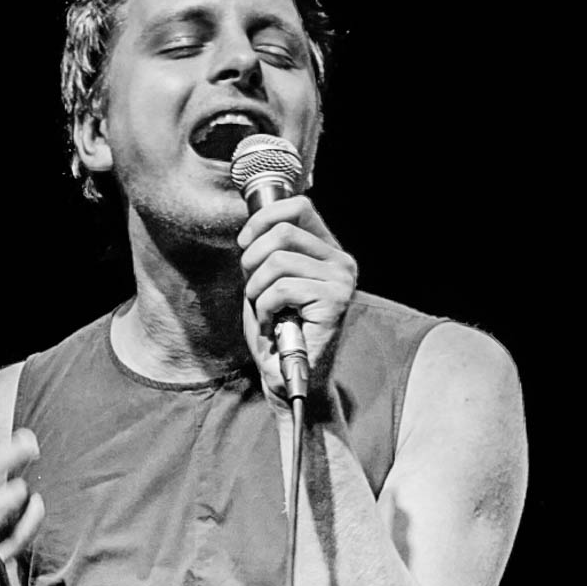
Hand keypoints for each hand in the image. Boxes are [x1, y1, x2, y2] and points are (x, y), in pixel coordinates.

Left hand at [238, 193, 357, 401]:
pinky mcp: (334, 301)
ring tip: (266, 311)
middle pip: (283, 231)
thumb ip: (268, 252)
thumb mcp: (267, 282)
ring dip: (257, 289)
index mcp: (329, 252)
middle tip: (253, 289)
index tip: (245, 242)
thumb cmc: (278, 332)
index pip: (299, 207)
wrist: (289, 378)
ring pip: (277, 261)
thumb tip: (252, 227)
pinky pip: (281, 288)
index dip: (263, 219)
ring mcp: (341, 281)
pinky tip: (274, 324)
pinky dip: (265, 308)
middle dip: (253, 259)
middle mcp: (341, 262)